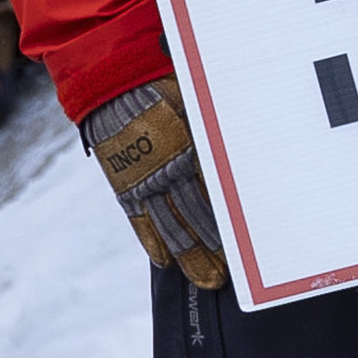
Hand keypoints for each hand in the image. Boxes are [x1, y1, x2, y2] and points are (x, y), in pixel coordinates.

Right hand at [81, 75, 225, 290]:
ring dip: (188, 253)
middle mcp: (169, 167)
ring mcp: (145, 178)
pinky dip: (153, 240)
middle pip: (196, 216)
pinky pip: (139, 218)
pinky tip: (165, 260)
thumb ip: (213, 125)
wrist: (113, 80)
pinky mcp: (124, 182)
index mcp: (192, 145)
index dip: (229, 220)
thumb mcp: (196, 99)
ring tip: (203, 277)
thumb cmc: (161, 82)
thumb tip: (242, 140)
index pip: (215, 193)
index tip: (244, 243)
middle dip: (212, 248)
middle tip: (226, 274)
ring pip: (171, 224)